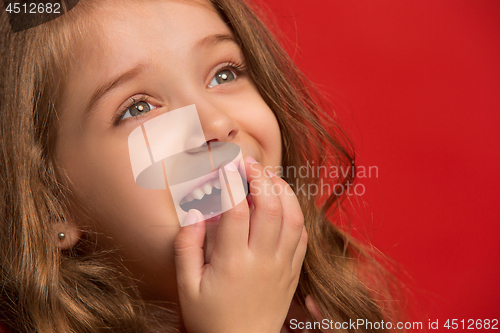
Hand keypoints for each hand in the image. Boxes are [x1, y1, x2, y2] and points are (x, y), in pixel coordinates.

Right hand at [174, 157, 306, 332]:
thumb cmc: (210, 319)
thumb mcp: (187, 287)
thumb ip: (187, 248)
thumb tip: (195, 213)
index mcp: (233, 263)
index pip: (236, 210)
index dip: (230, 182)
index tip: (224, 165)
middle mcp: (262, 260)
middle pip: (270, 207)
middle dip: (260, 177)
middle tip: (247, 162)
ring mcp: (282, 266)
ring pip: (293, 218)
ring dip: (283, 191)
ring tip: (268, 176)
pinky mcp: (293, 272)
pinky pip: (302, 236)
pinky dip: (296, 214)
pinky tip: (284, 203)